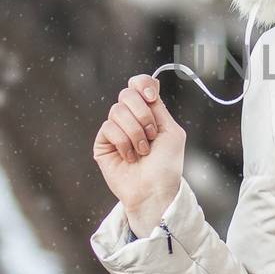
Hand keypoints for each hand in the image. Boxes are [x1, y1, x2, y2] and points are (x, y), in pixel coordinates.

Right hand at [93, 74, 184, 227]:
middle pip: (127, 94)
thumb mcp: (171, 131)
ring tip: (143, 151)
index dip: (142, 85)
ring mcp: (116, 130)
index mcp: (149, 112)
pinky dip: (123, 142)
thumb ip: (158, 107)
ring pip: (117, 111)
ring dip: (135, 132)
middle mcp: (131, 118)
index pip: (139, 84)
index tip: (151, 98)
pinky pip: (108, 128)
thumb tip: (150, 83)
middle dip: (142, 114)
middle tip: (152, 135)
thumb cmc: (167, 165)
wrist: (154, 189)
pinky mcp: (103, 143)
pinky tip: (130, 157)